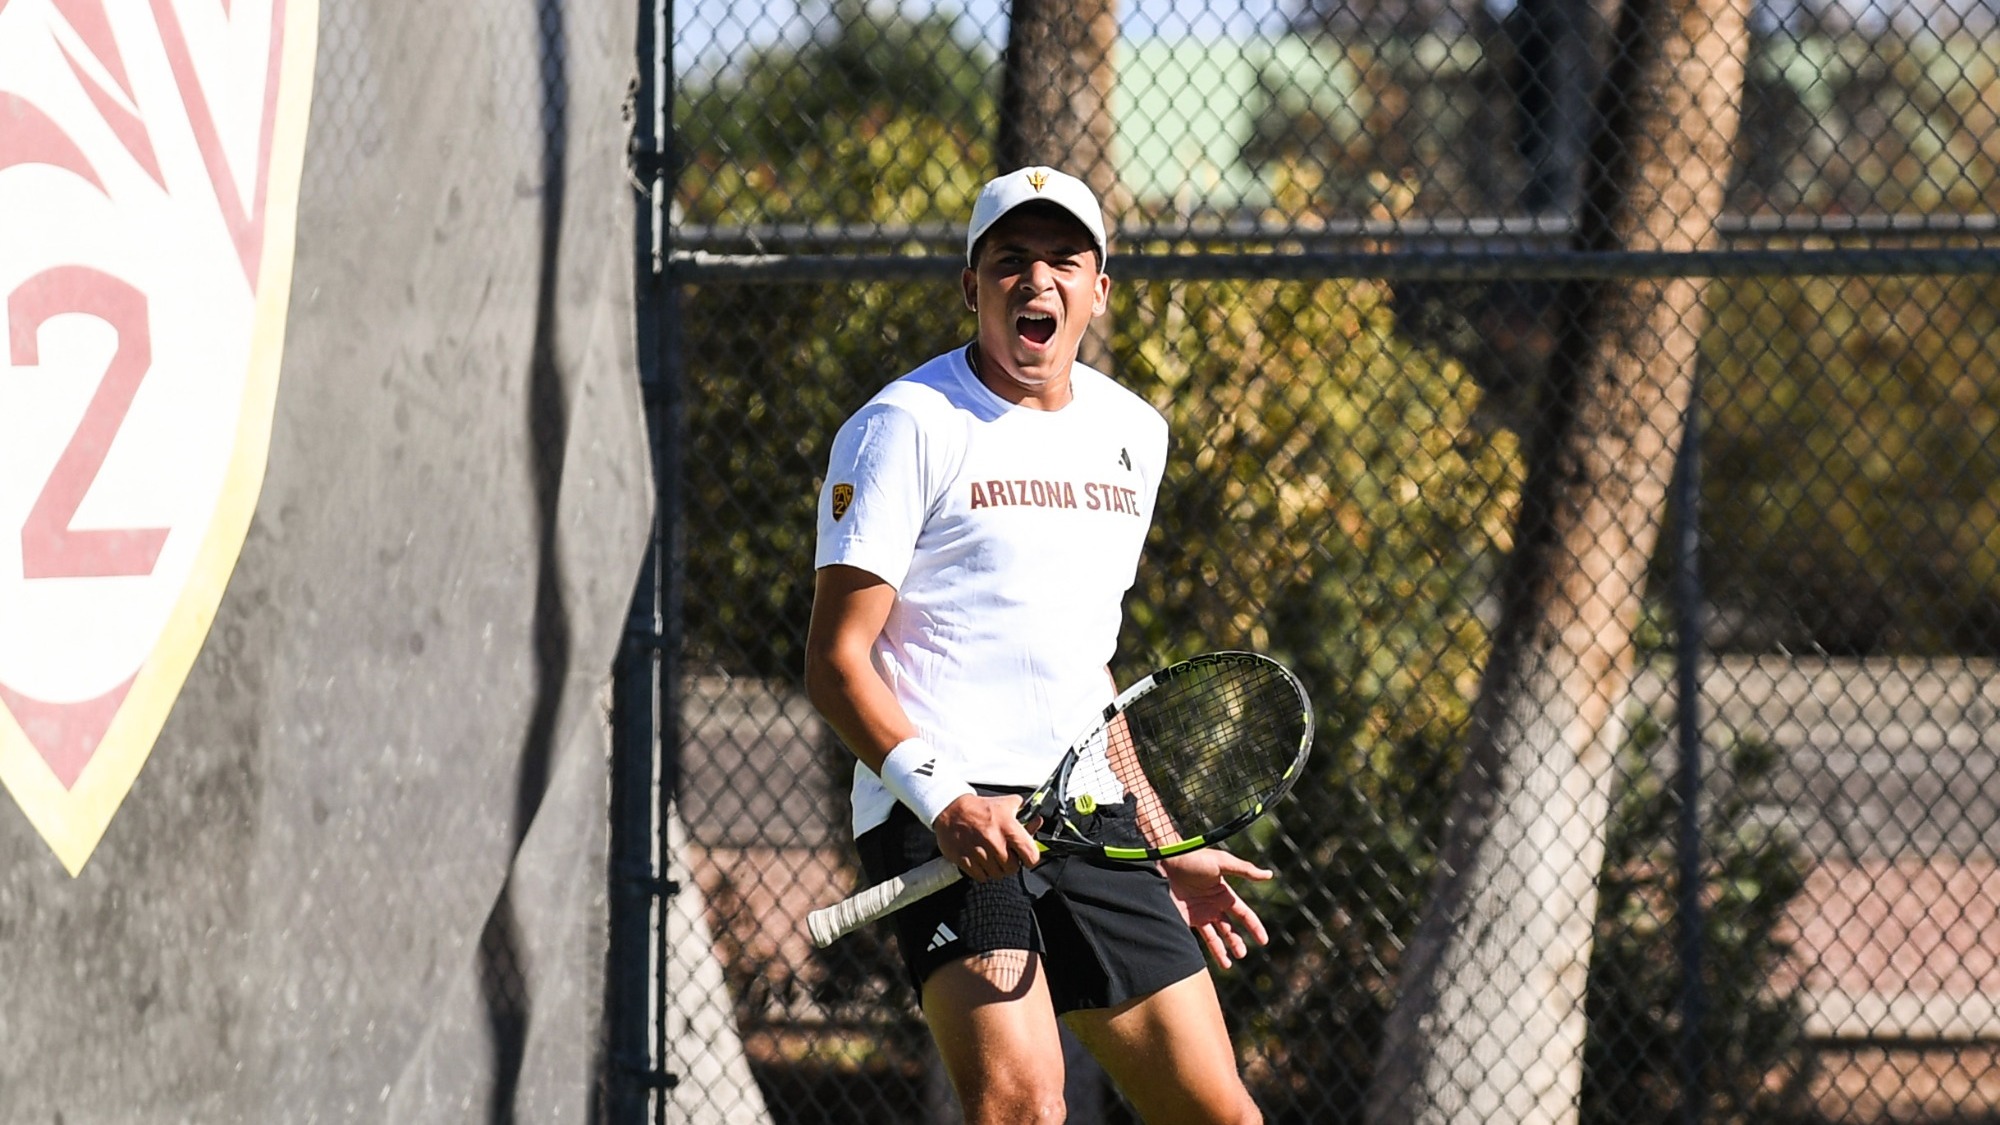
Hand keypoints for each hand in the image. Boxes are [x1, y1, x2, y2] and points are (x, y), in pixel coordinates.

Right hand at [932, 793, 1040, 880]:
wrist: (951, 810)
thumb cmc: (979, 808)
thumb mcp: (1005, 804)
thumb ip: (1024, 814)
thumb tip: (1036, 822)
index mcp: (1008, 828)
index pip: (1031, 856)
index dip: (1030, 858)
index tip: (1026, 856)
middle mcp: (995, 842)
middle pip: (1013, 868)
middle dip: (1011, 863)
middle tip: (1006, 854)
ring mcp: (979, 853)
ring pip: (998, 874)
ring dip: (997, 868)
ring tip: (992, 856)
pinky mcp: (966, 860)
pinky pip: (982, 877)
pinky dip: (983, 872)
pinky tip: (981, 860)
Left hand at [1162, 849, 1271, 967]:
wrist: (1164, 861)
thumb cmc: (1193, 857)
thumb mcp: (1221, 862)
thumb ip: (1244, 870)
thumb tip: (1269, 875)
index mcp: (1225, 893)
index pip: (1244, 914)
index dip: (1254, 927)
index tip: (1263, 941)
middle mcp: (1214, 906)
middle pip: (1230, 929)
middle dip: (1237, 943)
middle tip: (1242, 954)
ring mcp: (1200, 913)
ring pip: (1216, 937)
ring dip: (1223, 951)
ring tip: (1228, 965)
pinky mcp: (1186, 919)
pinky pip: (1200, 937)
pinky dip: (1208, 949)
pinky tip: (1213, 959)